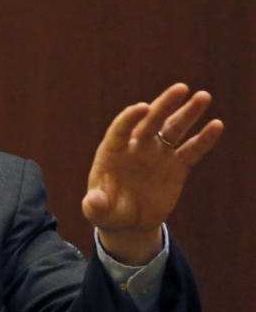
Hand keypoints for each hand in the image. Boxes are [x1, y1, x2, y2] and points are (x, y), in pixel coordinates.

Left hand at [82, 83, 223, 264]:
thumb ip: (95, 205)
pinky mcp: (176, 166)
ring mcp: (157, 154)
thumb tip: (95, 201)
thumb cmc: (108, 212)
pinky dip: (203, 139)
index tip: (143, 107)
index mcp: (113, 152)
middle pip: (151, 121)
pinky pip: (191, 149)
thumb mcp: (98, 212)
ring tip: (203, 96)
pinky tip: (216, 125)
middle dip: (164, 104)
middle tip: (181, 88)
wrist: (129, 222)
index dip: (130, 117)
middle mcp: (136, 147)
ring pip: (173, 129)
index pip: (120, 129)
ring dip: (188, 113)